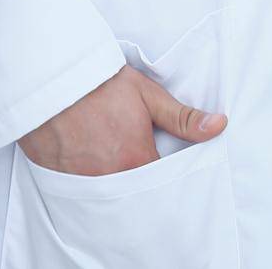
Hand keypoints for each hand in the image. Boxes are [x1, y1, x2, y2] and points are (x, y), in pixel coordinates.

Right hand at [18, 64, 225, 175]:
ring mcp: (81, 182)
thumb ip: (184, 118)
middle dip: (141, 180)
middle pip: (135, 191)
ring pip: (109, 192)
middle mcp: (109, 178)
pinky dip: (91, 180)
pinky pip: (83, 190)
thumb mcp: (149, 96)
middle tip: (136, 156)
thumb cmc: (102, 85)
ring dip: (116, 181)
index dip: (166, 172)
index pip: (162, 181)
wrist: (52, 80)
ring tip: (114, 158)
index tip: (163, 159)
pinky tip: (93, 161)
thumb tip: (219, 126)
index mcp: (136, 160)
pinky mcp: (60, 179)